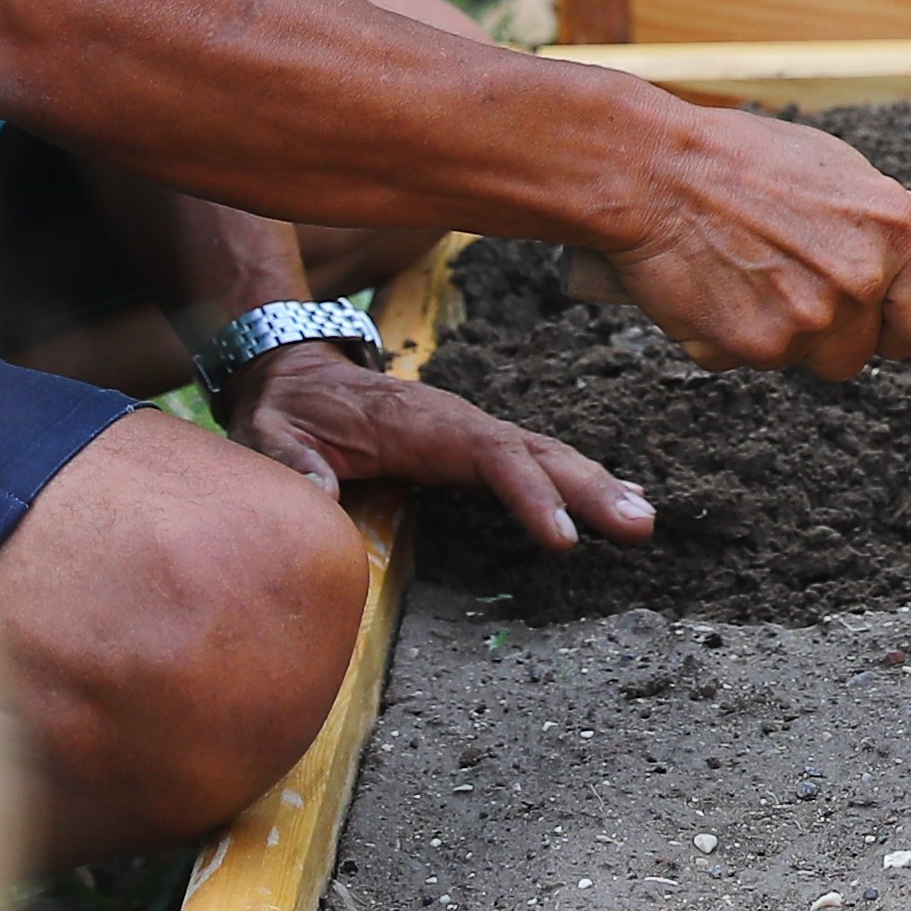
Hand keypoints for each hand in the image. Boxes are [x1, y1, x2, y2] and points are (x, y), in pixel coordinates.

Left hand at [221, 342, 652, 552]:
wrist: (294, 373)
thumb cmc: (285, 410)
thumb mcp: (268, 433)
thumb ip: (291, 462)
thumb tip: (320, 494)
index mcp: (420, 422)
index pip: (489, 455)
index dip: (531, 492)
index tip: (564, 537)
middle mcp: (458, 422)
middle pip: (536, 451)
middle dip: (590, 487)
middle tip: (639, 525)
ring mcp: (470, 432)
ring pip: (545, 453)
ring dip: (595, 484)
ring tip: (642, 521)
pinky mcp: (473, 446)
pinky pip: (533, 459)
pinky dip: (576, 479)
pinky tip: (613, 501)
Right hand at [600, 102, 910, 378]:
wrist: (651, 170)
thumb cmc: (739, 158)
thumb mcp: (835, 166)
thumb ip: (901, 210)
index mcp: (892, 232)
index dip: (902, 326)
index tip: (881, 321)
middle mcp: (859, 281)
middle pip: (862, 353)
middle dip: (833, 333)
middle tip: (789, 285)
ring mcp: (807, 321)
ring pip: (807, 360)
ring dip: (782, 337)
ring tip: (747, 276)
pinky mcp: (751, 349)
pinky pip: (751, 363)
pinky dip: (731, 337)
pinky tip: (712, 288)